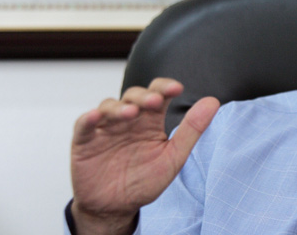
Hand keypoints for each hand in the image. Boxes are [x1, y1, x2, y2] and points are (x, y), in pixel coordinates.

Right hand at [70, 78, 219, 234]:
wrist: (116, 208)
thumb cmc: (145, 180)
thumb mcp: (173, 157)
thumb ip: (192, 129)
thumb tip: (213, 101)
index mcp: (150, 120)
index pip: (158, 94)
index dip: (165, 87)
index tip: (177, 89)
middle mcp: (128, 119)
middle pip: (134, 96)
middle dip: (145, 96)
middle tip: (155, 101)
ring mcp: (106, 128)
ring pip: (109, 106)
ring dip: (119, 107)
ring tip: (130, 114)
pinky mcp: (84, 141)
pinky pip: (83, 125)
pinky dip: (87, 119)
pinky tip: (95, 117)